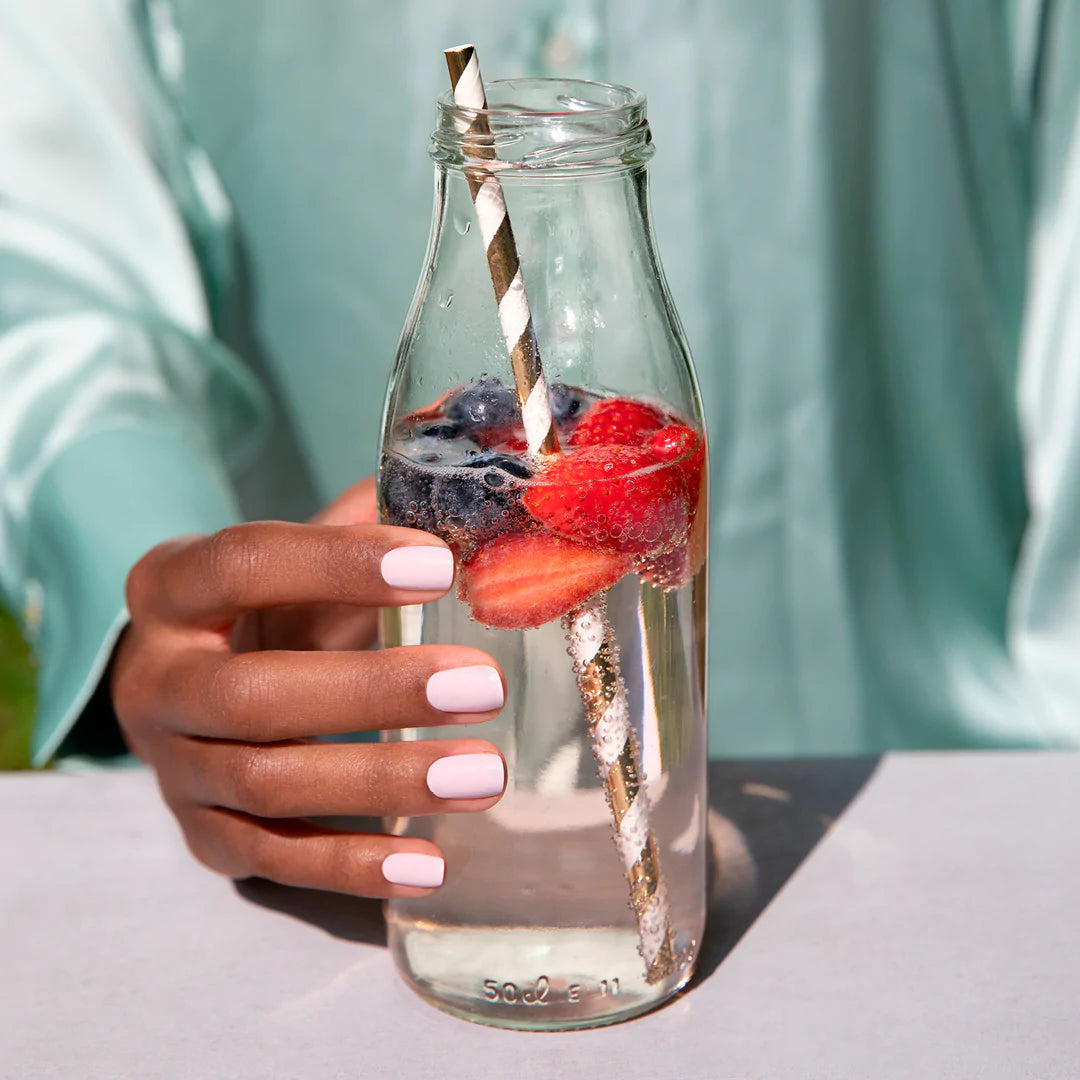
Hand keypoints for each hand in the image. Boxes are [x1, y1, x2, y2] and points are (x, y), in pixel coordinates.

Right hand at [111, 479, 505, 897]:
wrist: (197, 684)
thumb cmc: (272, 606)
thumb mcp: (303, 554)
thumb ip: (371, 520)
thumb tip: (481, 503)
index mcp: (170, 587)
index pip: (242, 566)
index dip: (337, 565)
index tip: (439, 566)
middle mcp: (155, 681)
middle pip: (250, 694)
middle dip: (374, 692)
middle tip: (482, 685)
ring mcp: (173, 767)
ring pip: (266, 784)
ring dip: (382, 780)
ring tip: (483, 773)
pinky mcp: (203, 836)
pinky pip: (273, 859)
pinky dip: (352, 865)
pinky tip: (430, 861)